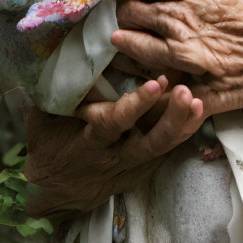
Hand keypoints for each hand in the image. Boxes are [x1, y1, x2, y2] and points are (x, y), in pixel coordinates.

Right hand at [23, 75, 203, 216]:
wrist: (48, 190)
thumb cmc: (46, 144)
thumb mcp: (44, 117)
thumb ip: (60, 90)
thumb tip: (68, 51)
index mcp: (88, 141)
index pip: (114, 124)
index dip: (135, 105)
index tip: (156, 84)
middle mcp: (113, 156)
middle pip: (149, 142)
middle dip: (171, 118)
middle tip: (186, 92)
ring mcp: (129, 166)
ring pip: (161, 149)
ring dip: (182, 125)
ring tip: (198, 101)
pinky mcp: (139, 171)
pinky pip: (164, 155)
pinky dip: (181, 136)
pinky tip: (195, 116)